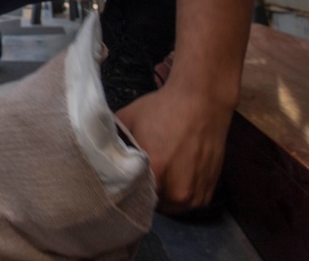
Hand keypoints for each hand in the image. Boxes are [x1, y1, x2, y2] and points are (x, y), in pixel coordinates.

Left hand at [116, 81, 232, 214]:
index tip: (125, 180)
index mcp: (155, 174)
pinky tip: (176, 174)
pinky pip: (190, 202)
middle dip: (146, 192)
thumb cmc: (162, 108)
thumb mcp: (128, 119)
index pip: (134, 197)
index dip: (128, 189)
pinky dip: (182, 192)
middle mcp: (178, 190)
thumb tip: (98, 154)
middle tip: (142, 175)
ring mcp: (196, 193)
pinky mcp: (210, 190)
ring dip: (165, 195)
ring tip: (160, 175)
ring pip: (172, 207)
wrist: (201, 101)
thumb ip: (113, 142)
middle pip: (153, 204)